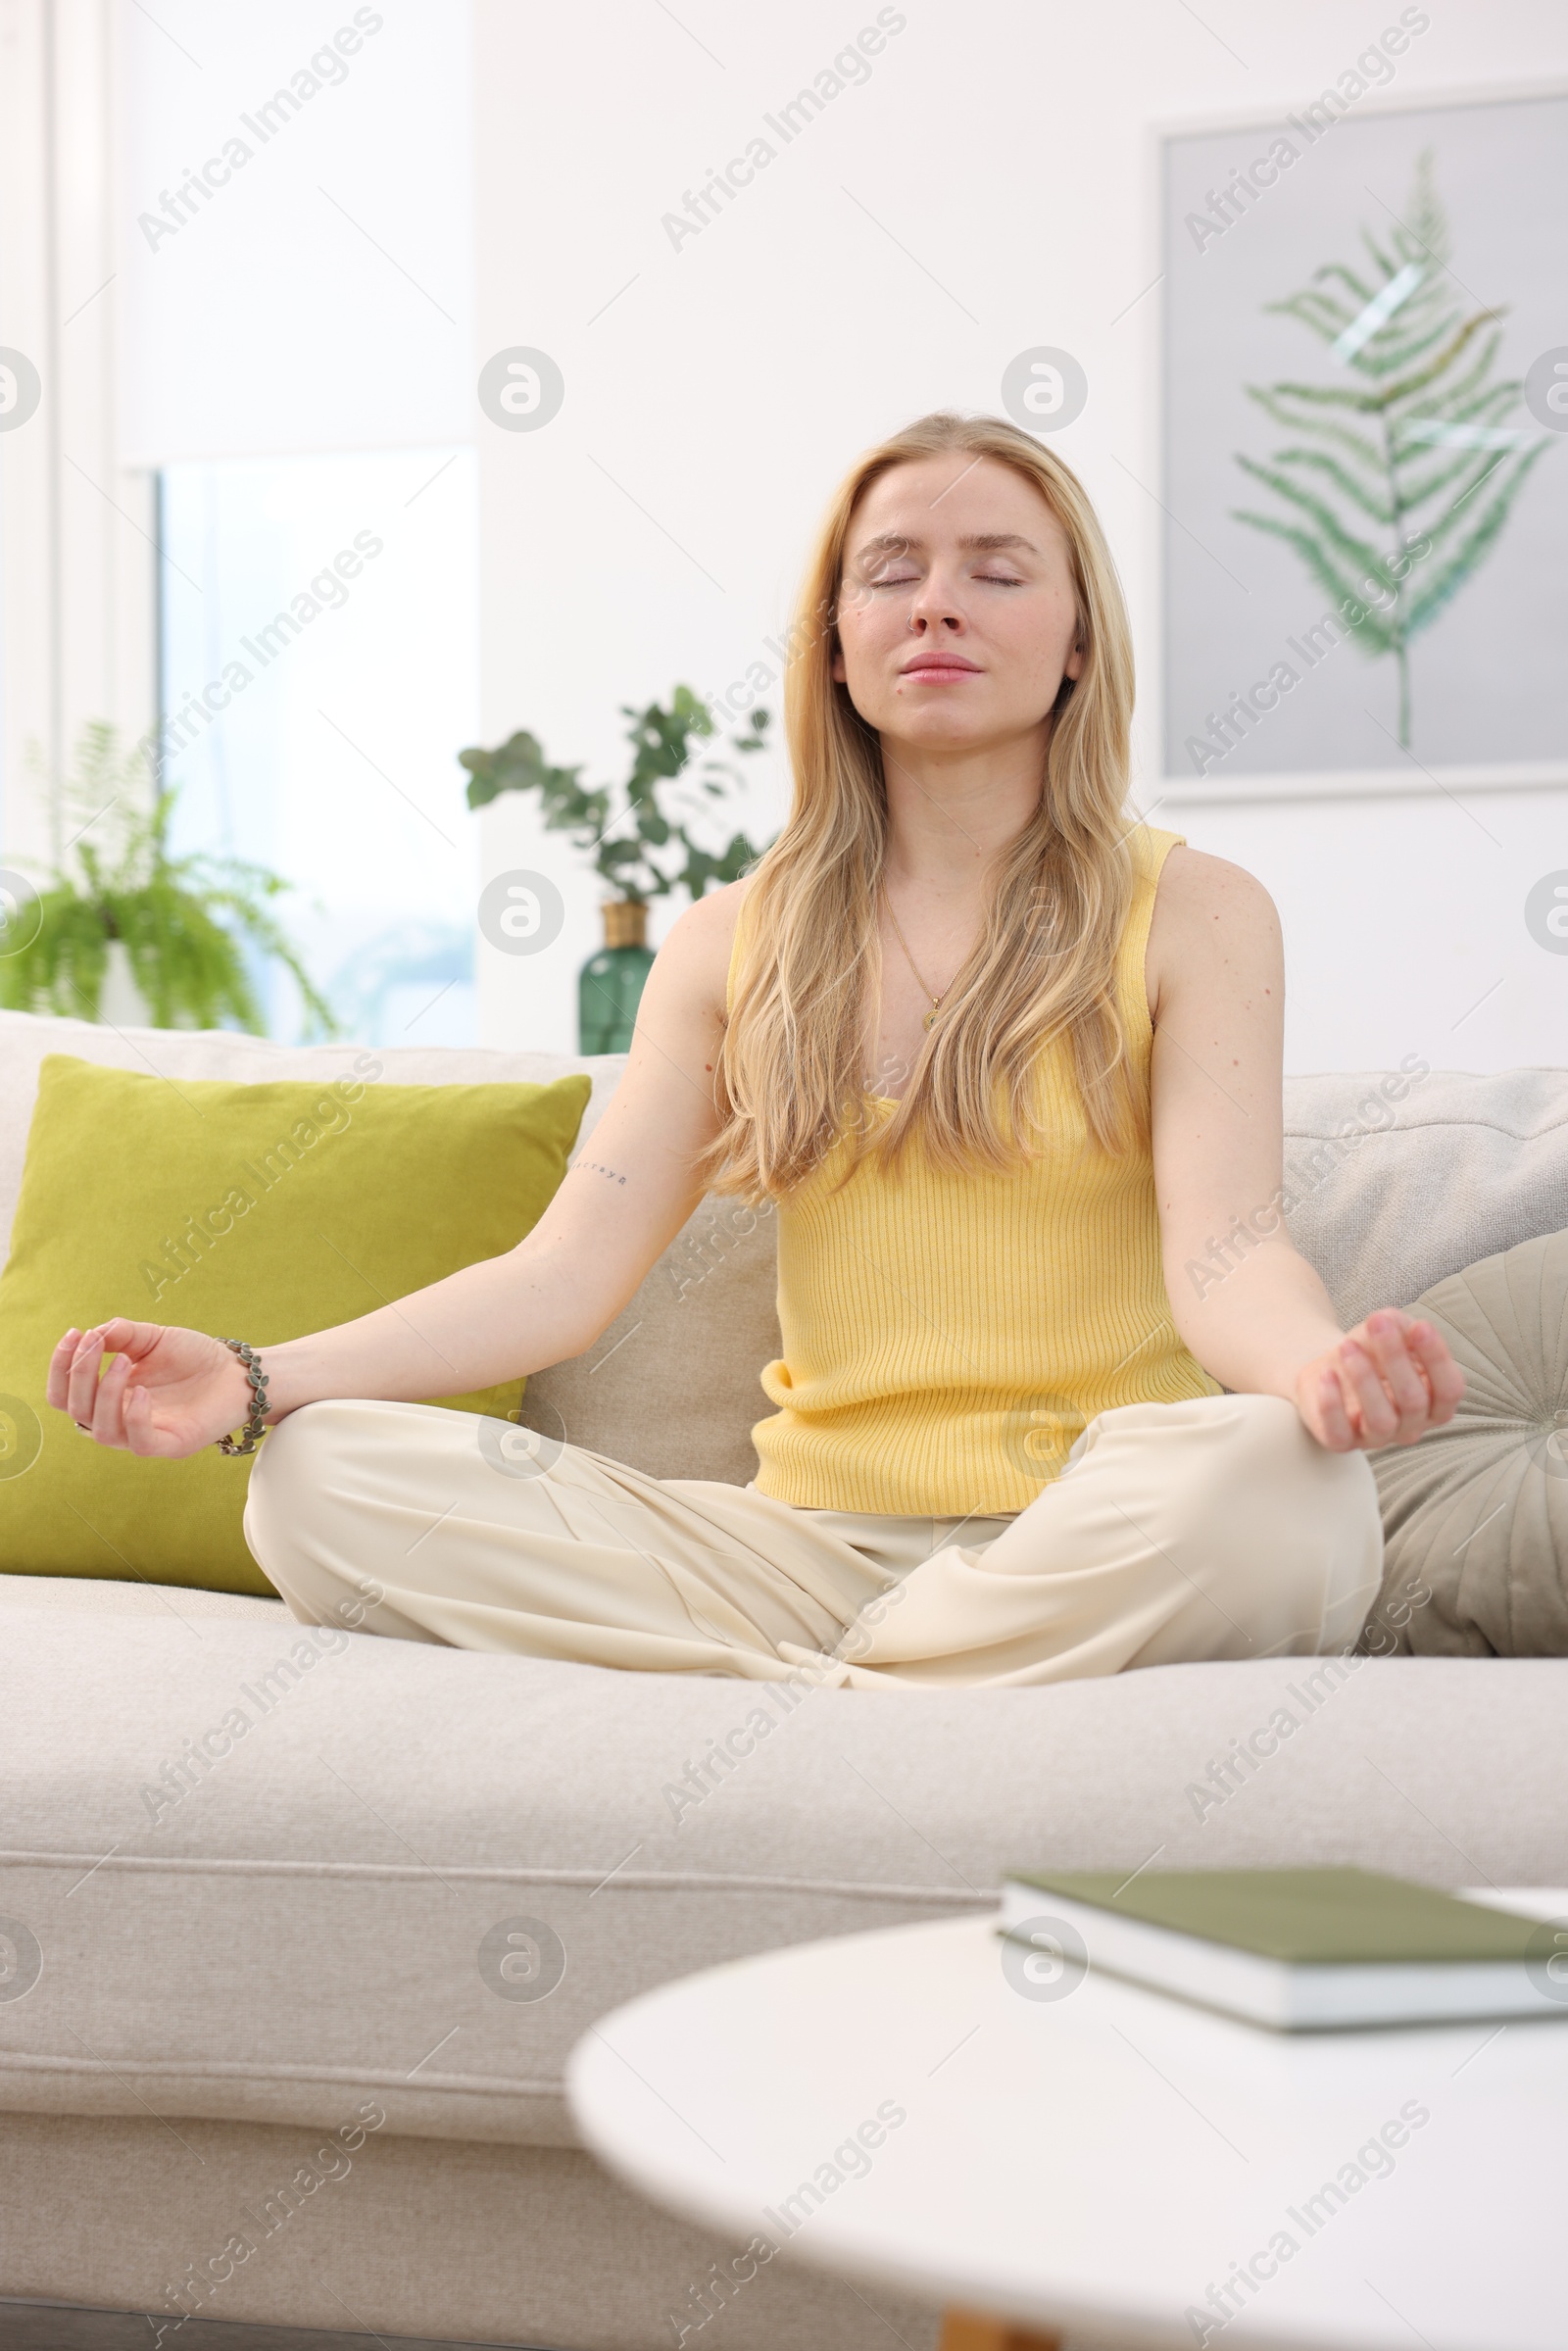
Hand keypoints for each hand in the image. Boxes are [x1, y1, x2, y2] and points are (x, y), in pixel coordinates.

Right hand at [46, 1320, 257, 1459]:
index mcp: (109, 1397)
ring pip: (101, 1431)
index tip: (75, 1333)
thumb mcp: (154, 1338)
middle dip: (80, 1374)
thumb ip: (122, 1334)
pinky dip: (135, 1419)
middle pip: (76, 1411)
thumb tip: (92, 1334)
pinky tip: (142, 1392)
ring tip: (123, 1361)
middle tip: (96, 1343)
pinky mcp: (170, 1446)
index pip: (64, 1394)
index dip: (61, 1367)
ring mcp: (144, 1434)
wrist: (238, 1372)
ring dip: (105, 1393)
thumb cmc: (194, 1357)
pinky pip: (140, 1444)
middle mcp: (120, 1419)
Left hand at [1295, 1309, 1464, 1452]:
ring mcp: (1378, 1438)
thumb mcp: (1390, 1332)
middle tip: (1376, 1323)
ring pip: (1381, 1420)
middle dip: (1396, 1358)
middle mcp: (1412, 1427)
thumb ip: (1402, 1327)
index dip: (1438, 1359)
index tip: (1420, 1326)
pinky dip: (1332, 1404)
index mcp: (1435, 1404)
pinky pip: (1339, 1432)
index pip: (1450, 1390)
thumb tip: (1405, 1326)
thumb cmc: (1370, 1351)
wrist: (1327, 1370)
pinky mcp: (1342, 1442)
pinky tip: (1327, 1374)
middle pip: (1414, 1401)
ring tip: (1347, 1346)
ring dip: (1364, 1379)